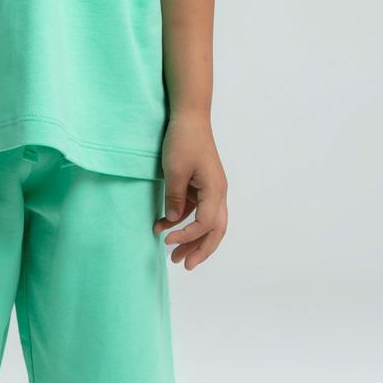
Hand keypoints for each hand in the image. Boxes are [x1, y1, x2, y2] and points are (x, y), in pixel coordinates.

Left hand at [153, 114, 227, 268]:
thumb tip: (172, 222)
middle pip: (216, 229)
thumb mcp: (174, 170)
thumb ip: (175, 198)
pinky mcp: (202, 186)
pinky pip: (196, 211)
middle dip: (201, 249)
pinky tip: (163, 227)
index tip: (168, 241)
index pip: (206, 223)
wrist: (189, 117)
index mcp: (215, 189)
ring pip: (207, 223)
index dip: (187, 236)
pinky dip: (182, 222)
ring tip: (174, 256)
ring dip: (192, 239)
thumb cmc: (184, 140)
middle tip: (185, 265)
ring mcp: (211, 190)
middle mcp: (218, 192)